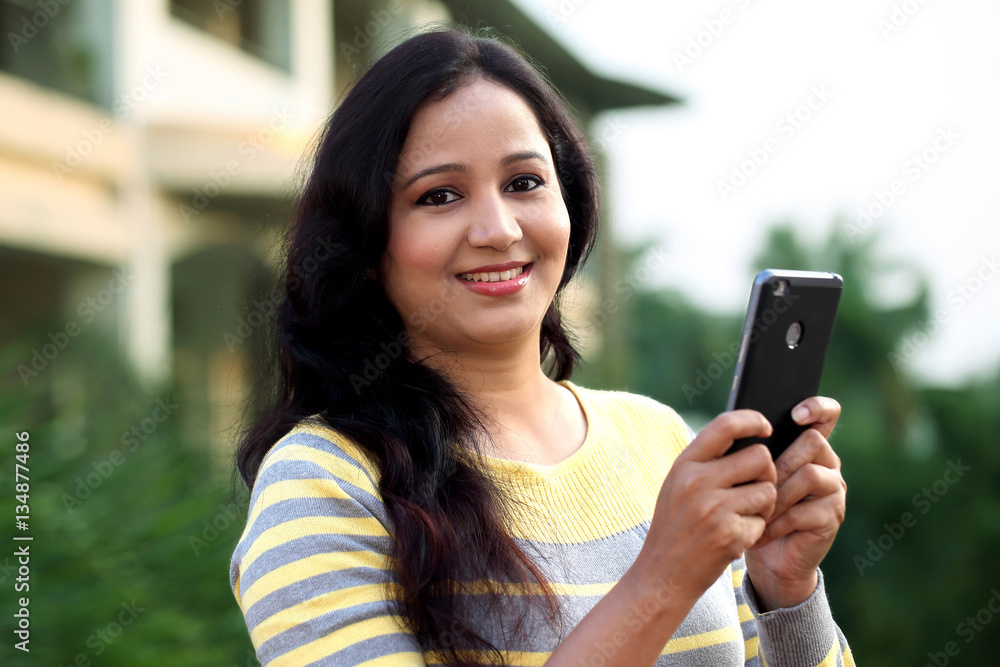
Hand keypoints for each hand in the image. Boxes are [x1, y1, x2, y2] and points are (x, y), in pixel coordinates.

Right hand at [632, 410, 777, 605]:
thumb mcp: (678, 485)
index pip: (725, 425)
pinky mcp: (730, 534)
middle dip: (767, 472)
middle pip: (760, 457)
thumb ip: (705, 461)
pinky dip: (755, 530)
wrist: (662, 574)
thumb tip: (748, 437)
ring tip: (744, 515)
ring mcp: (714, 509)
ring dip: (765, 504)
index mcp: (684, 464)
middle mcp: (697, 482)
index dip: (752, 420)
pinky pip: (763, 521)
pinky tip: (735, 537)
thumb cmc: (675, 526)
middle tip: (756, 487)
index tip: (766, 427)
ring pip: (768, 489)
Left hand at [745, 396, 846, 609]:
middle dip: (781, 461)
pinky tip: (761, 532)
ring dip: (777, 493)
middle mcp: (828, 463)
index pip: (826, 414)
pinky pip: (804, 510)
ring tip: (757, 510)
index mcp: (808, 446)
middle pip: (813, 442)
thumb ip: (754, 451)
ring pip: (809, 475)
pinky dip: (777, 522)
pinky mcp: (832, 517)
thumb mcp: (750, 474)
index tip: (796, 414)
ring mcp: (834, 490)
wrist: (767, 556)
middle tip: (759, 482)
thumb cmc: (753, 507)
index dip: (817, 407)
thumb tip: (740, 428)